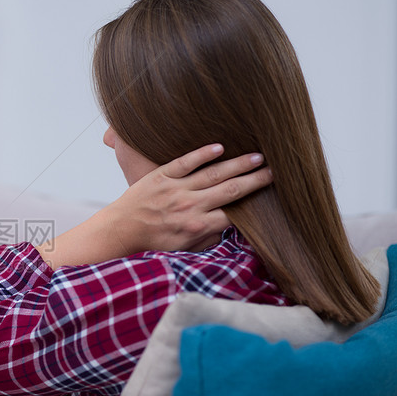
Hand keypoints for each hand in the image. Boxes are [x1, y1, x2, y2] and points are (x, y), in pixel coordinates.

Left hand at [41, 144, 271, 268]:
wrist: (120, 231)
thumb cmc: (153, 241)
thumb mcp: (183, 249)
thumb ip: (207, 238)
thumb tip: (229, 229)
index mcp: (196, 226)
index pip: (234, 213)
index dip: (254, 204)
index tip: (272, 195)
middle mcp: (189, 206)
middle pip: (231, 190)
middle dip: (255, 180)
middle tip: (275, 170)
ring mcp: (175, 189)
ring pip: (213, 173)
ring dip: (238, 164)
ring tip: (258, 156)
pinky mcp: (160, 176)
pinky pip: (185, 162)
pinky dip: (202, 154)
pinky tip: (219, 146)